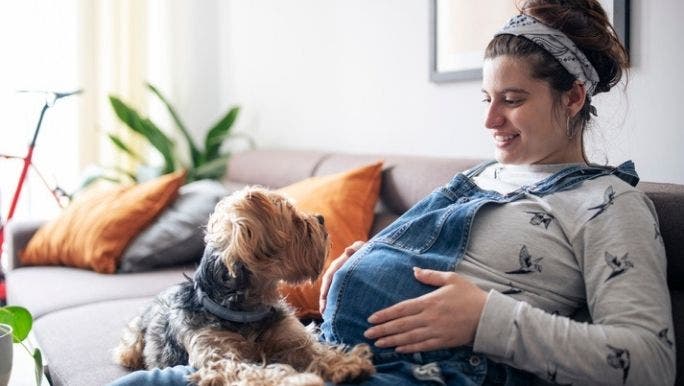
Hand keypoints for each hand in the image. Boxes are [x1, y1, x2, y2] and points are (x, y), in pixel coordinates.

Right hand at [319, 241, 365, 313]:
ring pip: (331, 293)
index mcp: (337, 265)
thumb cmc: (364, 250)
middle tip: (324, 312)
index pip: (329, 277)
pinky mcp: (343, 287)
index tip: (324, 299)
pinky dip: (335, 304)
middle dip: (324, 300)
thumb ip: (355, 249)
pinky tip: (337, 314)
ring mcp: (338, 281)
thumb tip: (348, 250)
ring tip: (328, 317)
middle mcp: (335, 274)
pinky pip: (337, 296)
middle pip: (327, 288)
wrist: (368, 253)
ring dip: (329, 304)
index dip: (325, 288)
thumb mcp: (360, 248)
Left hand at [364, 267, 486, 352]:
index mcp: (429, 302)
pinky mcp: (443, 342)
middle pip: (401, 325)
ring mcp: (436, 331)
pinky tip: (398, 349)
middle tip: (367, 334)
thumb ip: (431, 276)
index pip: (401, 309)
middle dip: (383, 330)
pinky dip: (409, 348)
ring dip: (392, 341)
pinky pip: (423, 346)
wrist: (488, 316)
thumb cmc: (470, 295)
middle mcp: (429, 318)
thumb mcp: (451, 279)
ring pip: (409, 338)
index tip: (372, 319)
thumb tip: (415, 270)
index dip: (385, 314)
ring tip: (378, 343)